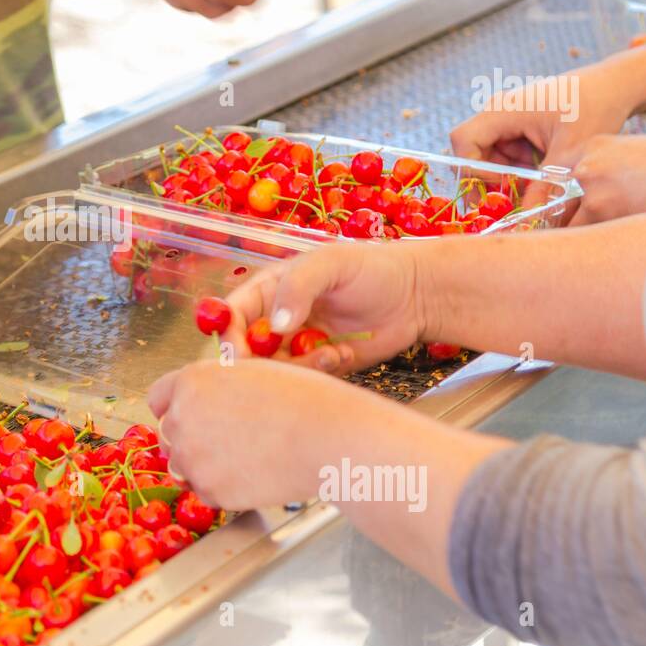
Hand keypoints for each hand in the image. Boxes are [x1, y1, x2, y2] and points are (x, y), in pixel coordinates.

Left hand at [148, 358, 387, 508]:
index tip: (189, 417)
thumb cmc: (302, 399)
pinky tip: (255, 474)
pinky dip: (226, 489)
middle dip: (192, 438)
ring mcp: (193, 457)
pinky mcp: (210, 490)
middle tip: (229, 441)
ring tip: (247, 457)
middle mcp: (182, 418)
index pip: (158, 398)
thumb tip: (206, 402)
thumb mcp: (251, 373)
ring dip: (206, 466)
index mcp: (191, 382)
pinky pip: (208, 493)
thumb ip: (217, 388)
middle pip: (169, 435)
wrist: (326, 436)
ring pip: (185, 467)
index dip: (176, 407)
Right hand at [222, 243, 425, 374]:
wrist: (416, 294)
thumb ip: (298, 288)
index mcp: (269, 290)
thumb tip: (275, 325)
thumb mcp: (330, 264)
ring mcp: (296, 345)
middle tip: (290, 362)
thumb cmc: (371, 268)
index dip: (229, 335)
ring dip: (300, 368)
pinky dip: (321, 372)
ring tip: (330, 352)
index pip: (231, 315)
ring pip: (275, 371)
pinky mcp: (319, 366)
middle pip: (246, 351)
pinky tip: (343, 353)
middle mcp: (276, 319)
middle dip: (262, 363)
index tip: (241, 352)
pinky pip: (305, 381)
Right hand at [449, 62, 636, 206]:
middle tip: (509, 203)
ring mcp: (506, 119)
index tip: (498, 187)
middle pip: (471, 153)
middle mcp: (497, 112)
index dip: (472, 169)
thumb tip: (527, 221)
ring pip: (488, 158)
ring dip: (506, 177)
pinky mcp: (518, 127)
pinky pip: (505, 155)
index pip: (463, 142)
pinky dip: (518, 170)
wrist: (615, 85)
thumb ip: (545, 186)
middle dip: (488, 180)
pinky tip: (542, 175)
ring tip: (536, 186)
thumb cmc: (593, 107)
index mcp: (502, 110)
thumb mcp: (569, 152)